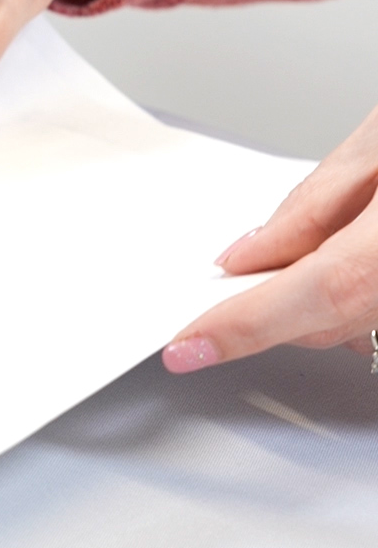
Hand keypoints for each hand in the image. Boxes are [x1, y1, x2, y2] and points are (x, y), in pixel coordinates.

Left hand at [164, 106, 377, 372]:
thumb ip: (317, 202)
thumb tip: (253, 254)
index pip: (314, 294)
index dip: (243, 325)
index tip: (188, 346)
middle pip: (334, 320)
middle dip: (275, 301)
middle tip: (236, 271)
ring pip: (364, 328)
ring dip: (328, 296)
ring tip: (351, 228)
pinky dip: (364, 295)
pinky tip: (368, 249)